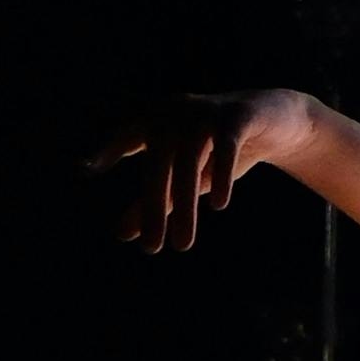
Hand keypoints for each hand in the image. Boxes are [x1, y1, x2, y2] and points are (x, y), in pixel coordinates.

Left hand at [89, 85, 301, 257]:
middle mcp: (177, 113)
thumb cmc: (217, 150)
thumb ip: (155, 202)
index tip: (85, 167)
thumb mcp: (186, 179)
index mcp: (158, 121)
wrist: (274, 120)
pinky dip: (220, 174)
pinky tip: (218, 206)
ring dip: (185, 206)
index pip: (126, 136)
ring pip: (189, 161)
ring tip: (183, 244)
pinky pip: (225, 145)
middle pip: (158, 164)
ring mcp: (206, 112)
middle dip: (153, 207)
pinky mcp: (238, 115)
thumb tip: (123, 235)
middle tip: (151, 248)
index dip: (106, 149)